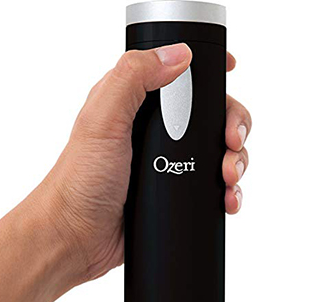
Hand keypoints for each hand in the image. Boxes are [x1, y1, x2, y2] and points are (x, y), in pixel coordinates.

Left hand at [0, 44, 249, 301]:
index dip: (211, 73)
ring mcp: (167, 165)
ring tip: (229, 177)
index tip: (230, 74)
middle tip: (230, 141)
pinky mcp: (174, 195)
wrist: (74, 238)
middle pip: (212, 115)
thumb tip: (178, 54)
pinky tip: (228, 200)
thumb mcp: (102, 118)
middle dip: (232, 125)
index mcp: (136, 102)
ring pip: (219, 153)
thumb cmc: (78, 182)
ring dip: (235, 161)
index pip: (183, 75)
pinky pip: (214, 189)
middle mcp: (154, 131)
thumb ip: (133, 77)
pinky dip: (228, 192)